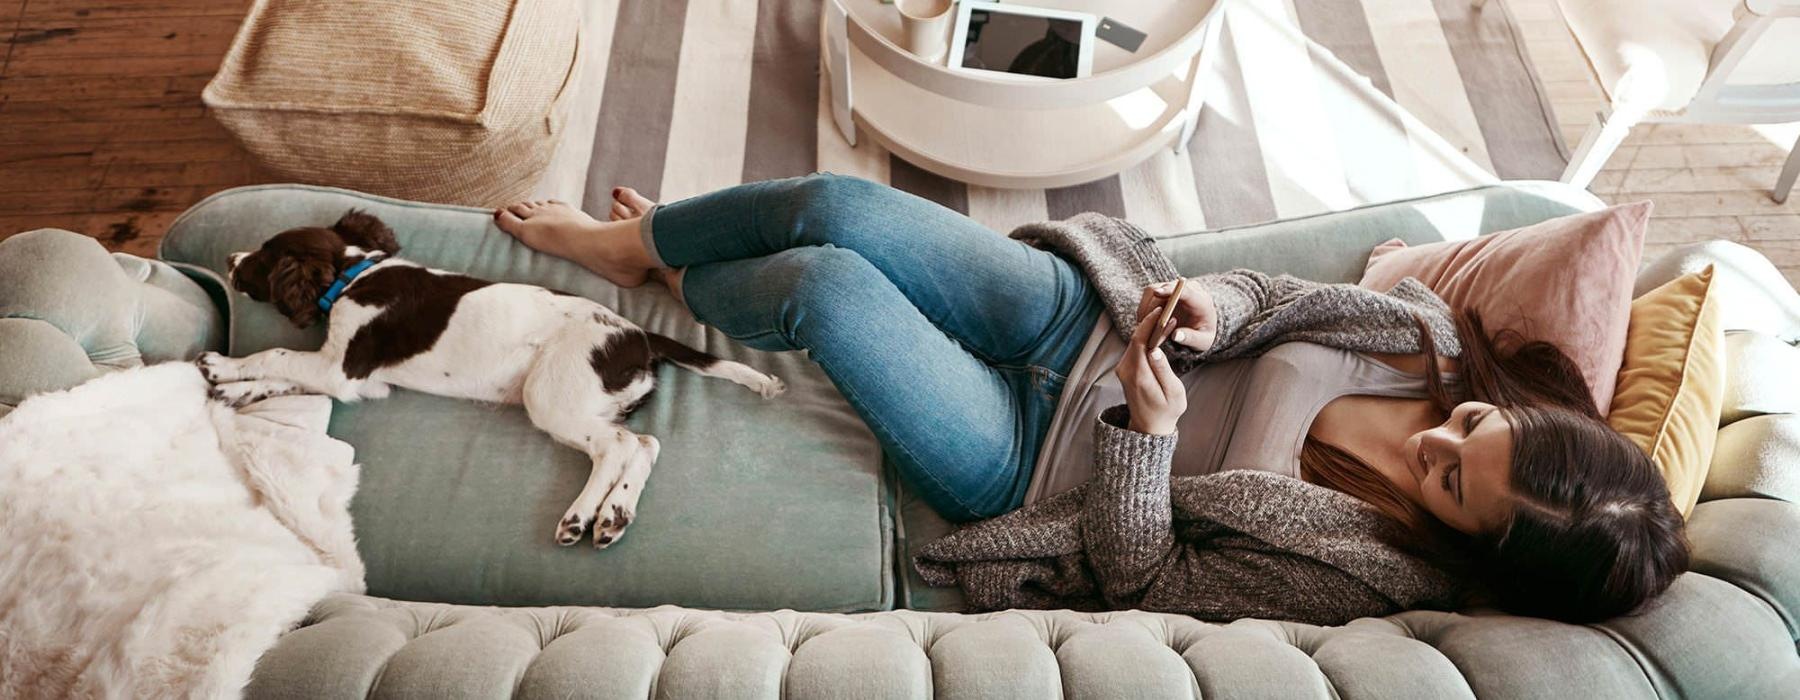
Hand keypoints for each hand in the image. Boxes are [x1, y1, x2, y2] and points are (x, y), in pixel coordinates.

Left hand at [1115, 306, 1186, 434]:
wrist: (1148, 426)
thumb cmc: (1166, 410)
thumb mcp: (1173, 392)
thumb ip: (1164, 371)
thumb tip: (1155, 350)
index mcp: (1138, 375)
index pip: (1140, 341)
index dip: (1150, 323)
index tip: (1162, 311)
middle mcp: (1125, 371)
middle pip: (1135, 338)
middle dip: (1150, 322)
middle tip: (1168, 311)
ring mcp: (1122, 369)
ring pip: (1134, 341)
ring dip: (1148, 329)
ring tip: (1166, 319)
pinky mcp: (1124, 369)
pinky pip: (1134, 348)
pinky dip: (1145, 338)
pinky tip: (1158, 334)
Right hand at [1134, 279, 1217, 352]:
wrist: (1201, 328)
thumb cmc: (1202, 335)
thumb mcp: (1202, 342)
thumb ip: (1191, 339)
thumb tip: (1176, 335)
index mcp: (1200, 300)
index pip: (1184, 289)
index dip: (1170, 290)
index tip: (1157, 293)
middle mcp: (1187, 289)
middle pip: (1164, 288)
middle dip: (1152, 307)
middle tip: (1145, 326)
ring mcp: (1174, 288)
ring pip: (1152, 291)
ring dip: (1146, 308)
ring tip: (1144, 326)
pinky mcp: (1163, 291)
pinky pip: (1149, 296)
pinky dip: (1144, 309)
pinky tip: (1145, 322)